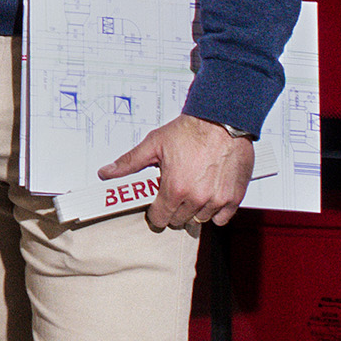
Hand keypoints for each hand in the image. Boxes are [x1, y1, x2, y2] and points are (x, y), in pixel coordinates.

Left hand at [101, 112, 257, 232]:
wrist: (223, 119)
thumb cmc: (191, 130)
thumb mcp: (154, 143)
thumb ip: (130, 162)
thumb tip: (106, 172)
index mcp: (175, 188)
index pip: (160, 219)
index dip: (156, 213)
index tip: (157, 206)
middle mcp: (196, 197)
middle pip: (179, 220)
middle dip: (174, 210)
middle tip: (175, 193)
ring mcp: (217, 199)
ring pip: (199, 219)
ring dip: (194, 210)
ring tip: (192, 191)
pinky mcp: (234, 197)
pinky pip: (222, 218)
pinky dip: (215, 212)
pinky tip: (209, 197)